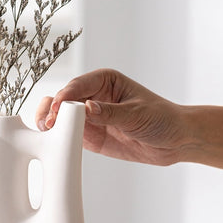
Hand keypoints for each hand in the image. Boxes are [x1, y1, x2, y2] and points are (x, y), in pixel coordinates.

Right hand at [35, 68, 189, 165]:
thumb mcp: (137, 114)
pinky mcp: (89, 136)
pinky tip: (53, 142)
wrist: (175, 141)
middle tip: (49, 122)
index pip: (78, 86)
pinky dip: (58, 138)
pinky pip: (68, 135)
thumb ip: (110, 113)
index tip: (57, 108)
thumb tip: (86, 109)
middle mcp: (92, 96)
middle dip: (52, 109)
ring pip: (60, 116)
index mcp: (104, 81)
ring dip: (51, 123)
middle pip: (63, 99)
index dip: (65, 96)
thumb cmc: (162, 118)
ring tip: (46, 131)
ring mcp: (88, 117)